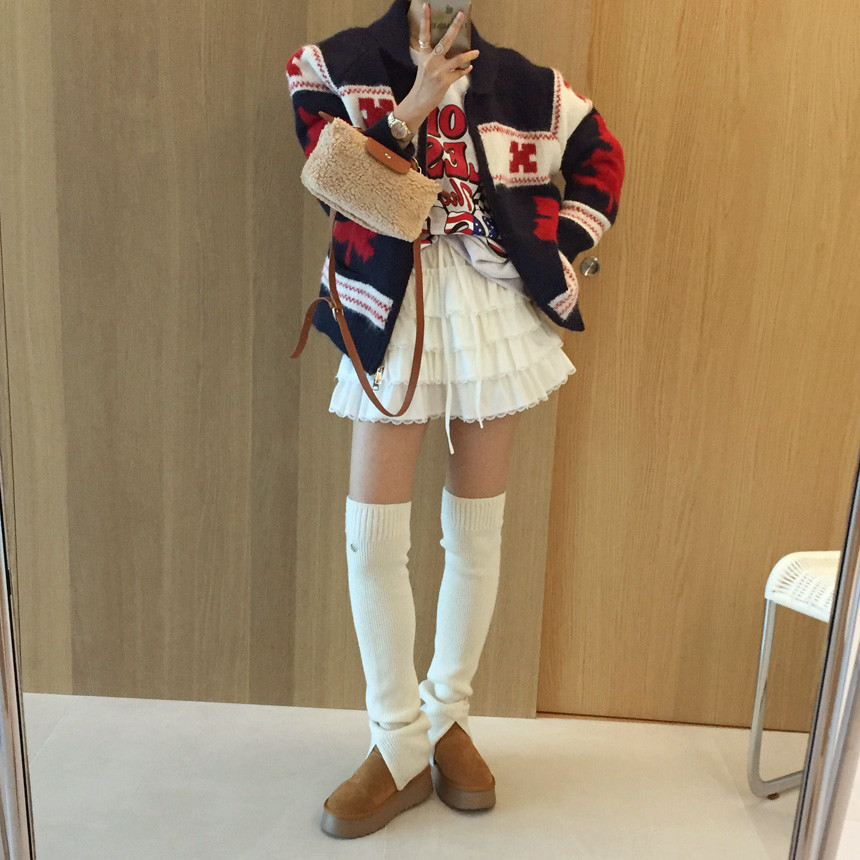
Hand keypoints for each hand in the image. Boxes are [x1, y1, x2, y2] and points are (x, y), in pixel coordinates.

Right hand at [394, 3, 479, 133]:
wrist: (419, 101)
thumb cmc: (422, 83)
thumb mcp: (424, 66)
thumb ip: (433, 56)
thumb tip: (447, 48)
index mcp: (424, 54)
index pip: (424, 34)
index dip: (425, 19)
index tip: (427, 5)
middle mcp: (431, 60)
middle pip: (445, 40)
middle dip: (454, 27)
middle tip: (462, 15)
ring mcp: (439, 70)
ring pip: (458, 59)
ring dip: (469, 55)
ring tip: (477, 52)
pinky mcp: (446, 81)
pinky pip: (460, 73)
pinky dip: (465, 70)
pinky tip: (469, 68)